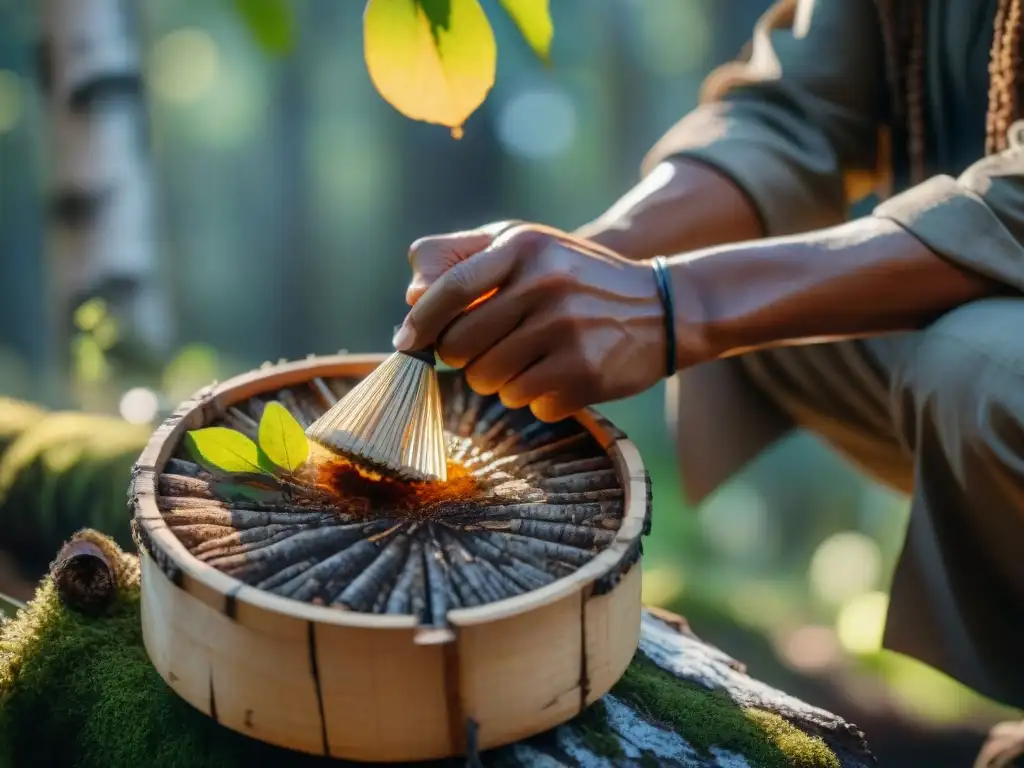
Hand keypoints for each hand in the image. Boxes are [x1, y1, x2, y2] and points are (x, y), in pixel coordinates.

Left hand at [396, 222, 700, 421]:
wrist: (664, 308)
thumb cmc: (576, 278)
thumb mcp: (528, 247)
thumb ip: (463, 258)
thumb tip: (411, 296)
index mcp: (524, 247)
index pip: (449, 291)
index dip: (420, 323)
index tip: (407, 344)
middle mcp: (544, 285)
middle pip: (461, 347)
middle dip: (464, 358)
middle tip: (487, 351)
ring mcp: (566, 331)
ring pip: (490, 382)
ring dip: (500, 381)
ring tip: (529, 360)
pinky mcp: (584, 373)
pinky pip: (528, 405)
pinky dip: (535, 399)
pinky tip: (560, 376)